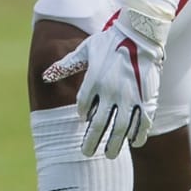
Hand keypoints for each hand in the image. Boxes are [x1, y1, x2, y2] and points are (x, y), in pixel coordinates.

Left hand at [42, 8, 167, 158]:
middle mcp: (110, 92)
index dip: (82, 114)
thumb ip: (66, 66)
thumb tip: (45, 76)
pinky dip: (138, 134)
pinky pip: (142, 122)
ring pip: (120, 128)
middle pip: (99, 124)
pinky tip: (134, 143)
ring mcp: (129, 97)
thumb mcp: (85, 50)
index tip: (83, 119)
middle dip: (92, 141)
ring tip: (110, 155)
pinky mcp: (146, 98)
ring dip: (115, 144)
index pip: (83, 106)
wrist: (140, 34)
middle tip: (86, 154)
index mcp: (93, 81)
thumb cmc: (110, 41)